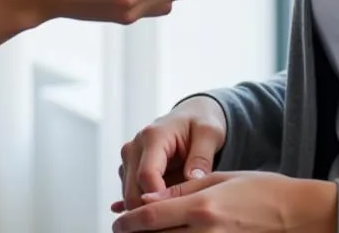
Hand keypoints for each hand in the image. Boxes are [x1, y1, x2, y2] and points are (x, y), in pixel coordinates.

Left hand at [111, 172, 337, 232]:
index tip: (117, 221)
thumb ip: (183, 190)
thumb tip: (151, 198)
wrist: (295, 212)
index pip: (151, 218)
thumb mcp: (218, 179)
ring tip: (144, 232)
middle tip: (124, 229)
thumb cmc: (260, 189)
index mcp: (202, 208)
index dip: (128, 222)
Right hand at [114, 96, 227, 211]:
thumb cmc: (199, 124)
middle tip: (174, 224)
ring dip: (147, 210)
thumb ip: (201, 156)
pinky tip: (150, 222)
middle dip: (150, 211)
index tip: (176, 215)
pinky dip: (142, 209)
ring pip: (129, 196)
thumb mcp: (209, 133)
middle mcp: (134, 147)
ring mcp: (129, 159)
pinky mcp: (129, 170)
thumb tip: (193, 179)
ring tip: (172, 218)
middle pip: (132, 191)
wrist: (190, 117)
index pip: (146, 175)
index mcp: (153, 136)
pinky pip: (130, 195)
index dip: (158, 199)